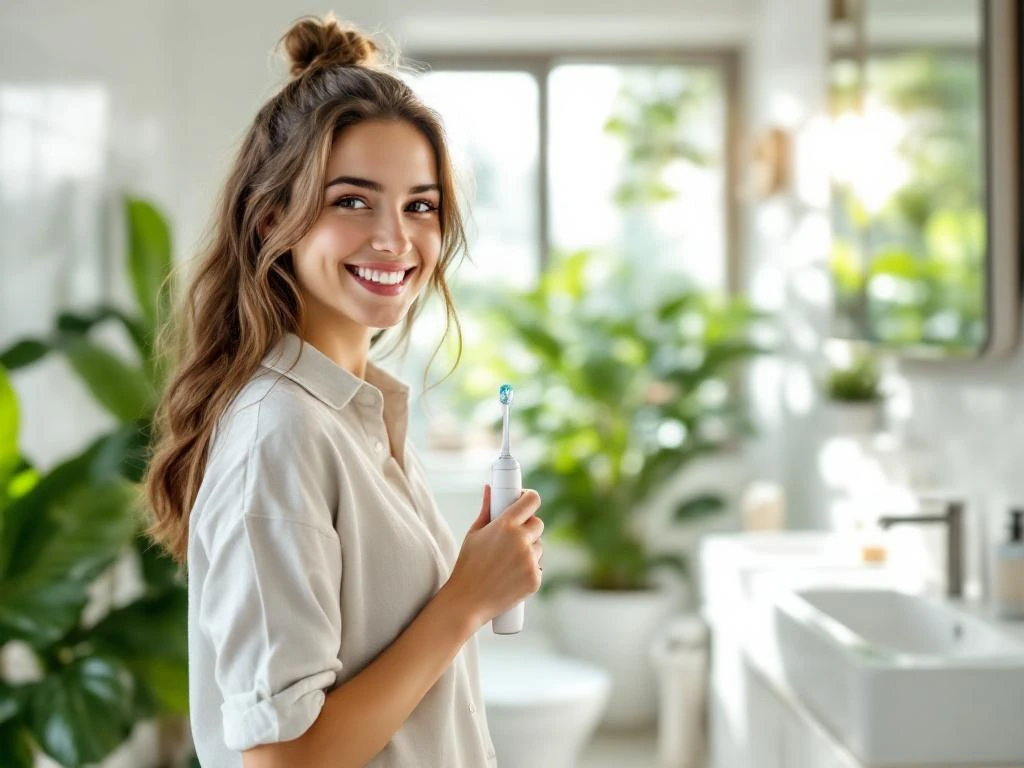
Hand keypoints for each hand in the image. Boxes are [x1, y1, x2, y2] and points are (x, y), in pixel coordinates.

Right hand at [444, 484, 542, 628]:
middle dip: (528, 527)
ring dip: (529, 550)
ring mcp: (530, 561)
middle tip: (513, 537)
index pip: (532, 500)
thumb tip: (490, 488)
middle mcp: (521, 541)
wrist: (467, 601)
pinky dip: (529, 569)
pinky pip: (538, 566)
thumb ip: (487, 508)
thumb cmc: (467, 565)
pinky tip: (512, 575)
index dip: (530, 498)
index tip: (524, 501)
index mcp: (506, 525)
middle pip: (538, 524)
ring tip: (507, 561)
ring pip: (539, 546)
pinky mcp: (535, 579)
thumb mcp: (474, 533)